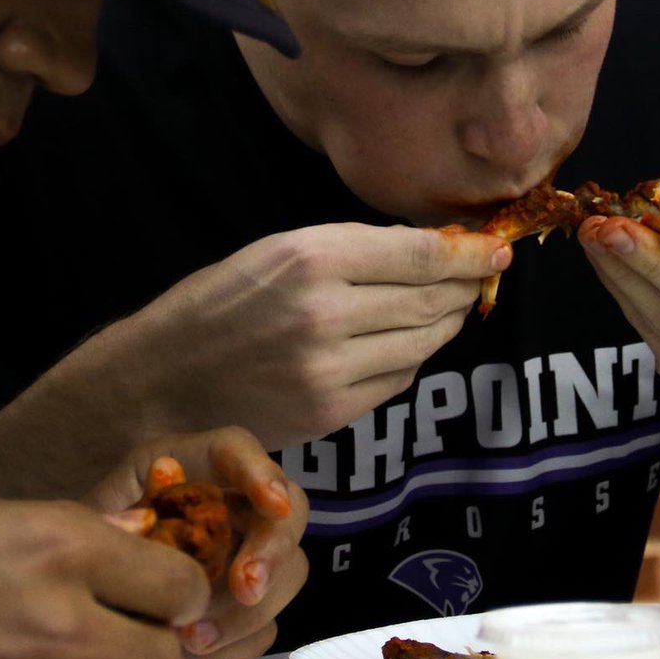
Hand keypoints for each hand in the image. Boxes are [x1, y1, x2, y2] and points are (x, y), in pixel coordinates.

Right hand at [0, 496, 208, 658]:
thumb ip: (76, 532)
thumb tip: (134, 539)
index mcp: (63, 545)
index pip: (176, 583)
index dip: (182, 584)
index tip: (167, 580)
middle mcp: (61, 618)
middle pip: (165, 658)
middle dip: (164, 641)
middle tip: (141, 622)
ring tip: (98, 645)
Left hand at [87, 426, 309, 658]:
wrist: (89, 593)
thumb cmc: (91, 544)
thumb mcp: (94, 519)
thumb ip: (118, 518)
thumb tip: (145, 523)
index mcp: (191, 464)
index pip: (238, 449)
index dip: (261, 471)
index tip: (273, 503)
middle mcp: (231, 500)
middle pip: (288, 509)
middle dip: (272, 551)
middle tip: (244, 590)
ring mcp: (247, 550)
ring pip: (289, 571)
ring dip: (248, 610)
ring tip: (192, 639)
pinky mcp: (247, 601)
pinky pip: (266, 623)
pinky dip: (236, 641)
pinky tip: (195, 649)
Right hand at [90, 222, 508, 449]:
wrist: (164, 379)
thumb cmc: (215, 303)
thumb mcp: (275, 251)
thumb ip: (348, 249)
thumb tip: (425, 249)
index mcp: (308, 256)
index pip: (416, 252)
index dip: (466, 250)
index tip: (495, 245)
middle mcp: (325, 312)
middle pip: (429, 298)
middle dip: (465, 285)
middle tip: (482, 274)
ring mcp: (330, 369)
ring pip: (422, 342)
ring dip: (446, 322)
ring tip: (452, 305)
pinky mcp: (330, 413)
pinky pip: (396, 379)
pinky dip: (412, 357)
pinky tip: (405, 342)